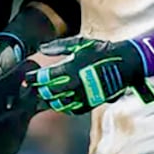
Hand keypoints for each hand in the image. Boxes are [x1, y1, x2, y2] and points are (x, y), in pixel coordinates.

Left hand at [27, 36, 150, 114]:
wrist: (125, 63)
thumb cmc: (101, 51)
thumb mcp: (79, 44)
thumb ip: (58, 47)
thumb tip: (41, 48)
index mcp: (71, 69)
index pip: (45, 78)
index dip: (33, 79)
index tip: (27, 78)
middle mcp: (76, 85)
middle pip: (49, 93)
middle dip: (39, 90)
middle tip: (33, 87)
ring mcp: (84, 96)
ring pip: (59, 104)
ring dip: (50, 100)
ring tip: (45, 95)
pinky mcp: (92, 103)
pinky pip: (73, 109)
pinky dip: (64, 106)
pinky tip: (61, 101)